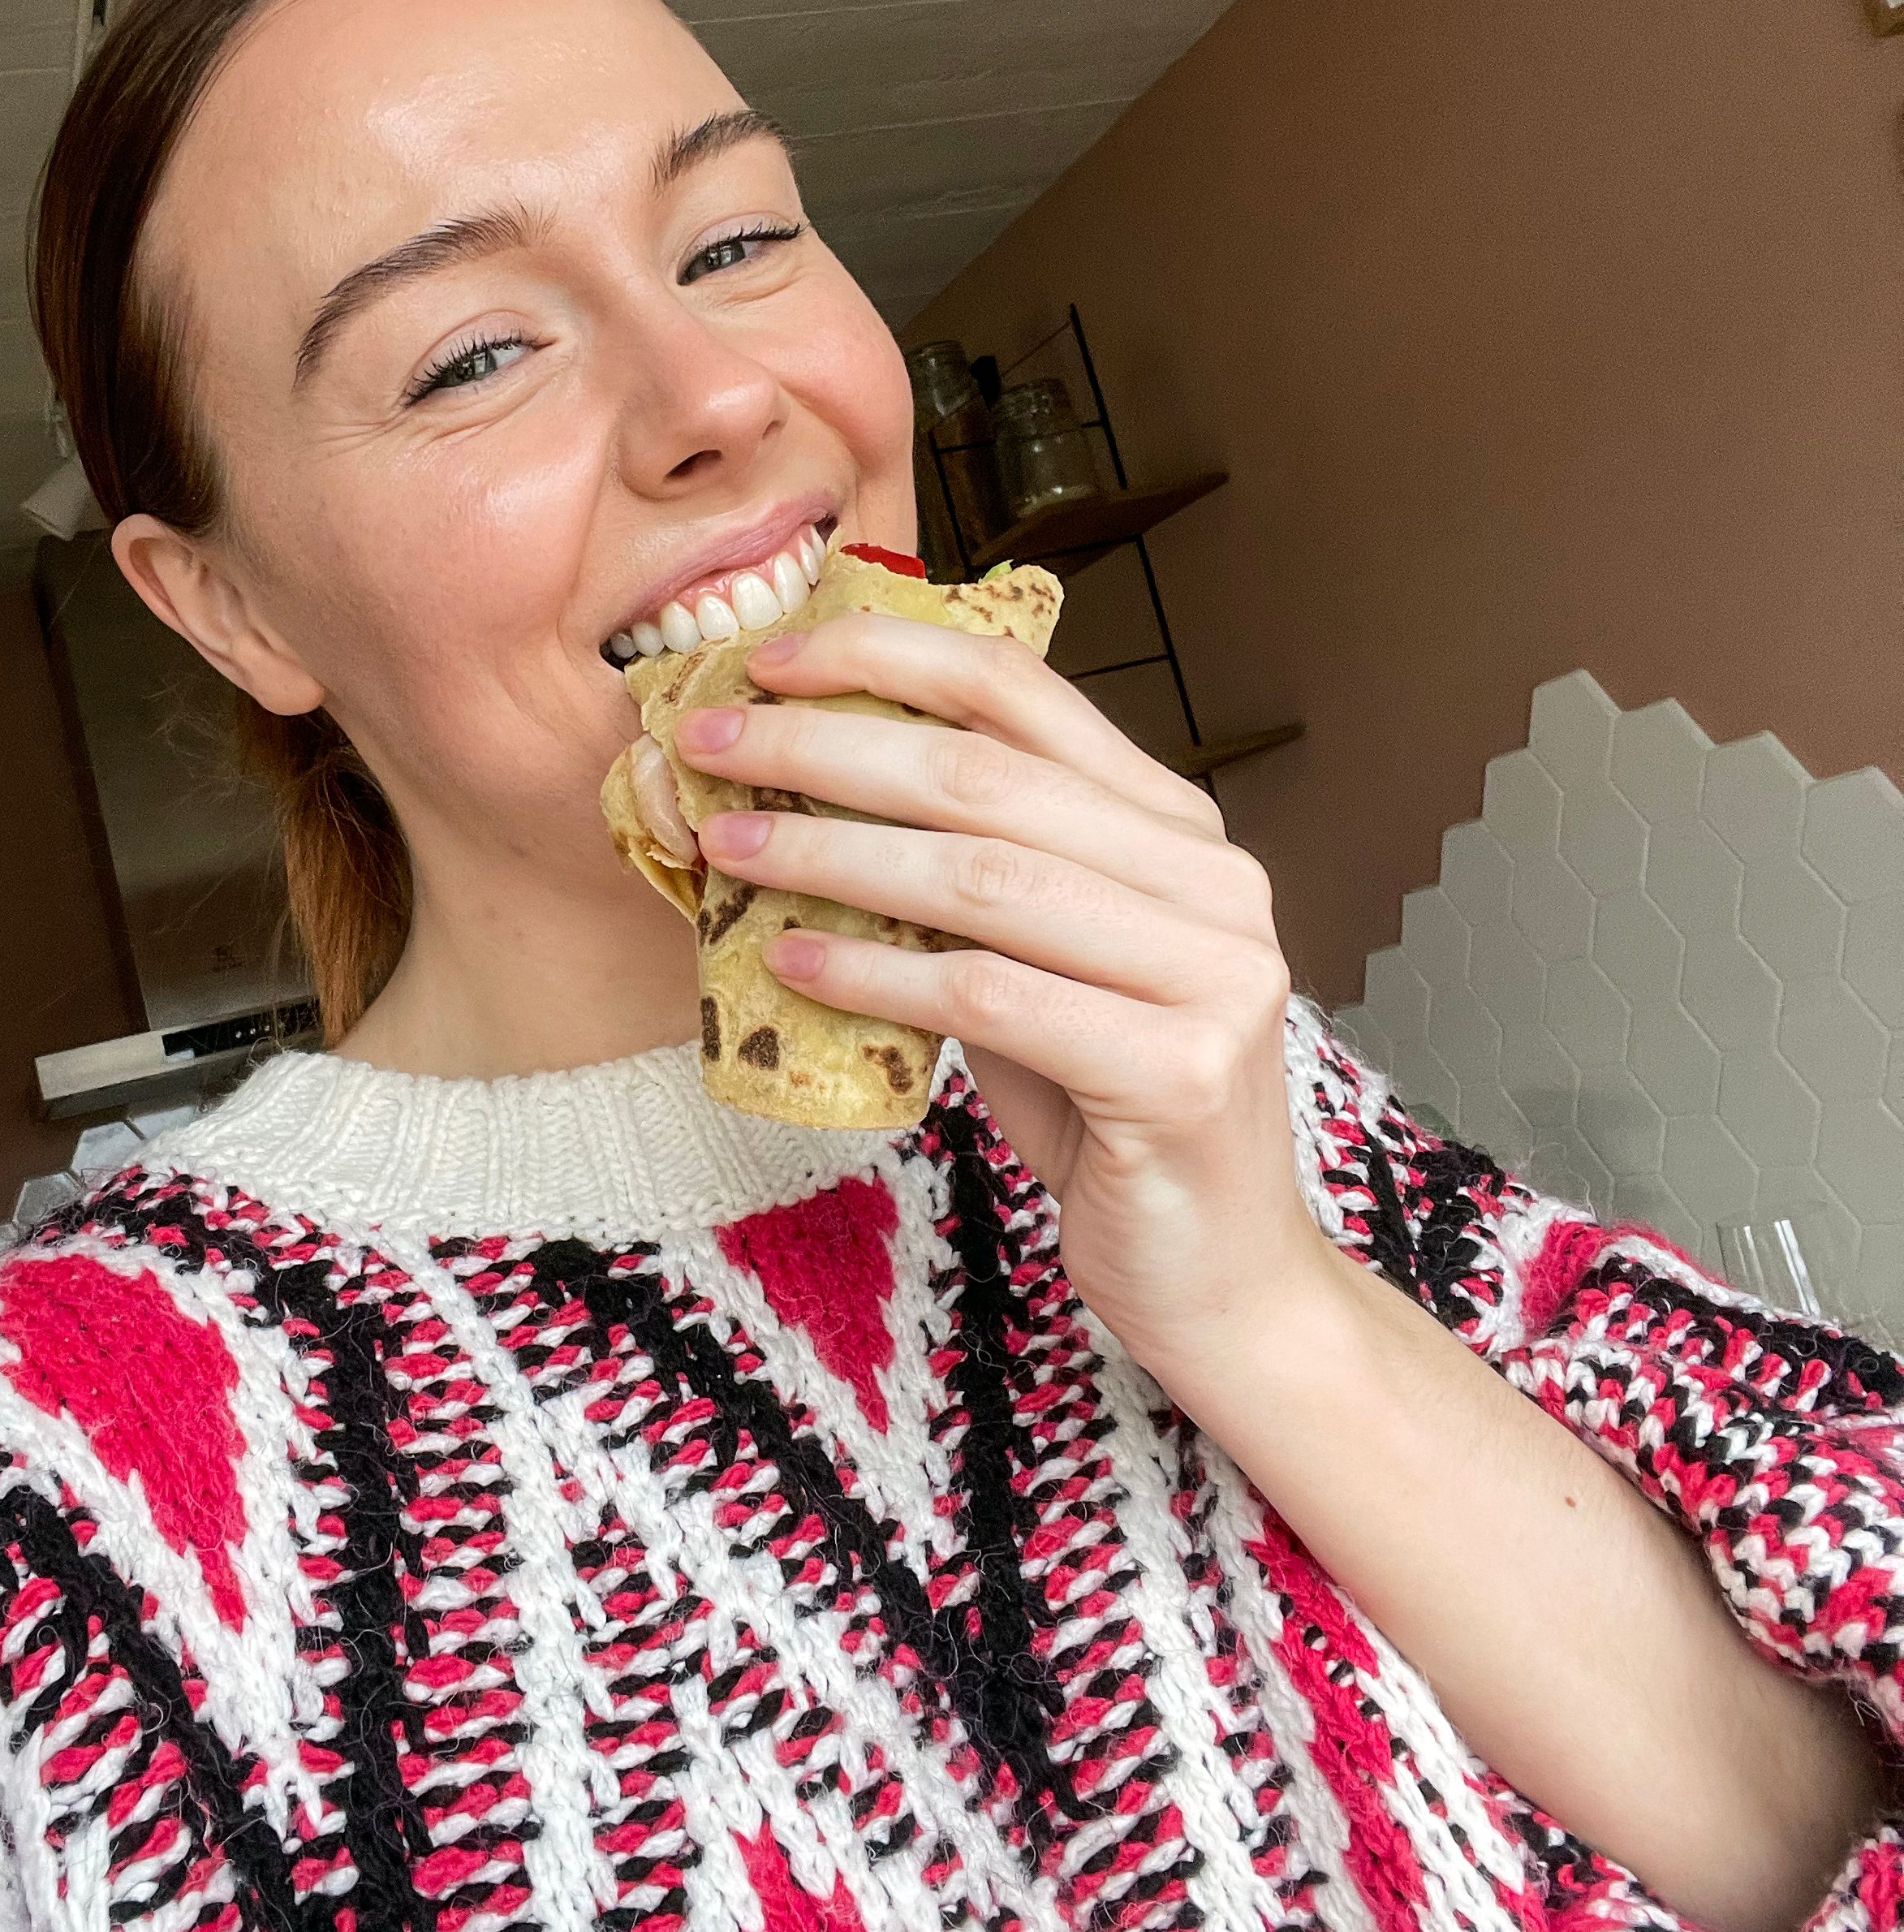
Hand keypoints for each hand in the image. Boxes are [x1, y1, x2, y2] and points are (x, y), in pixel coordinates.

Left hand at [675, 612, 1326, 1393]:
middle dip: (828, 747)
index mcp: (1179, 831)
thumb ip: (967, 881)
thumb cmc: (1107, 1117)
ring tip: (727, 846)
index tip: (767, 654)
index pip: (1026, 695)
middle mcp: (1213, 882)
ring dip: (830, 854)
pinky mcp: (1178, 1073)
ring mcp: (1211, 976)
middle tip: (711, 740)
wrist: (1219, 1277)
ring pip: (982, 879)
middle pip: (985, 775)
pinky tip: (789, 967)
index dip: (888, 655)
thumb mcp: (1039, 971)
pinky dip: (875, 977)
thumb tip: (798, 795)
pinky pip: (989, 998)